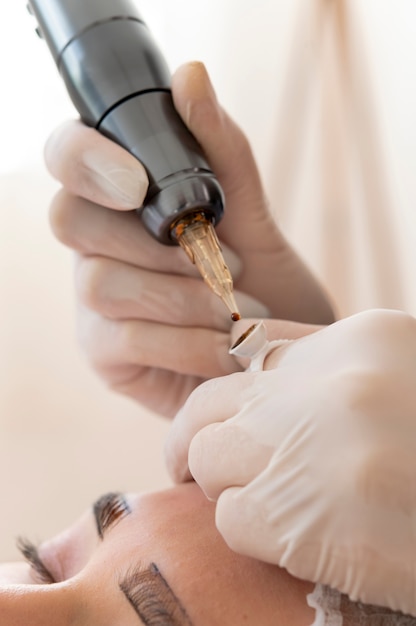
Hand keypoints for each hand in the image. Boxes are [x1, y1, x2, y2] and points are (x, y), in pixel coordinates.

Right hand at [45, 61, 333, 416]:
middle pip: (70, 219)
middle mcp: (94, 245)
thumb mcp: (251, 213)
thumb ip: (221, 150)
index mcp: (120, 200)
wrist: (274, 354)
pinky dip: (188, 342)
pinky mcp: (102, 352)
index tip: (140, 184)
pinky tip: (227, 347)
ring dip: (181, 297)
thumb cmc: (261, 282)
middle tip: (223, 261)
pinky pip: (125, 338)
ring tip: (236, 309)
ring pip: (100, 282)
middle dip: (154, 243)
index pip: (66, 157)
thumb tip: (190, 75)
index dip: (88, 160)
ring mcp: (91, 302)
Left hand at [166, 309, 415, 614]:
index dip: (229, 397)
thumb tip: (254, 360)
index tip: (224, 424)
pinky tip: (299, 540)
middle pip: (209, 405)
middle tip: (202, 469)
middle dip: (200, 441)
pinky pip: (231, 519)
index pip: (249, 352)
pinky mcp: (296, 519)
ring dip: (229, 488)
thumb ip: (331, 366)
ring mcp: (306, 447)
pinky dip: (253, 534)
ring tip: (272, 506)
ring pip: (208, 460)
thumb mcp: (402, 372)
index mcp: (360, 339)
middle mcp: (324, 383)